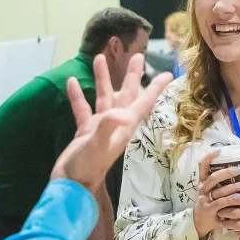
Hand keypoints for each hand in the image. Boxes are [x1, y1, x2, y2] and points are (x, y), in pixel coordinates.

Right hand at [51, 54, 171, 193]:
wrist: (72, 183)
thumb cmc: (88, 166)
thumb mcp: (99, 146)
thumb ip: (108, 128)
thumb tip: (118, 113)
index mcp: (125, 125)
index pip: (144, 102)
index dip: (155, 88)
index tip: (168, 74)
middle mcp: (116, 123)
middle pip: (127, 94)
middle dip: (132, 75)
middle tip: (137, 56)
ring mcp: (101, 126)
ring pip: (104, 96)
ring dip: (103, 78)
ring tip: (100, 57)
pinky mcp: (86, 130)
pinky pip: (83, 108)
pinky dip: (78, 95)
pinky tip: (73, 81)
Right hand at [193, 151, 239, 238]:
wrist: (200, 221)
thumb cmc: (211, 202)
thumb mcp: (213, 190)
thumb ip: (221, 181)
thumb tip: (239, 169)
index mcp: (203, 181)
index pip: (202, 165)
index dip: (209, 157)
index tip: (219, 150)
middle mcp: (203, 188)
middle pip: (213, 178)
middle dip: (227, 172)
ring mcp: (206, 199)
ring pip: (219, 190)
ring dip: (234, 187)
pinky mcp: (210, 209)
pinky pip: (222, 203)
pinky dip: (231, 199)